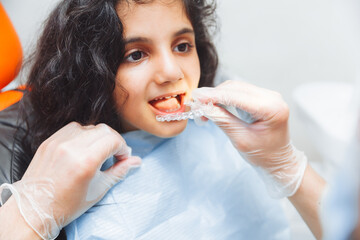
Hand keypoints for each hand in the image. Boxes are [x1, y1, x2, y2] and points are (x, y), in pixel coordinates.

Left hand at [0, 122, 140, 238]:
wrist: (33, 209)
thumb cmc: (66, 205)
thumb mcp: (98, 190)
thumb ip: (119, 171)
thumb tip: (136, 161)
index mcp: (85, 161)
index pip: (113, 139)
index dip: (123, 148)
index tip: (123, 158)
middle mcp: (71, 147)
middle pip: (103, 130)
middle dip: (113, 140)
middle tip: (114, 154)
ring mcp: (58, 142)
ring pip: (88, 126)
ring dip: (98, 137)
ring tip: (97, 152)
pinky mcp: (49, 141)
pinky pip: (72, 129)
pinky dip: (82, 135)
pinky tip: (82, 148)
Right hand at [192, 80, 306, 197]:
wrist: (278, 160)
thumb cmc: (263, 154)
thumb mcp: (240, 139)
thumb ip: (222, 120)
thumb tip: (203, 106)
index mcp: (271, 108)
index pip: (237, 96)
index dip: (214, 95)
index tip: (196, 97)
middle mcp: (272, 97)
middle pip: (236, 87)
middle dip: (213, 95)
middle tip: (195, 105)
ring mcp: (268, 95)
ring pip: (236, 88)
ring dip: (217, 96)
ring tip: (202, 109)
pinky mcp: (262, 97)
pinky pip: (239, 92)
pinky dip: (224, 98)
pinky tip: (213, 106)